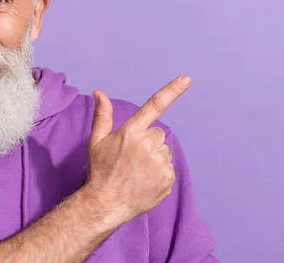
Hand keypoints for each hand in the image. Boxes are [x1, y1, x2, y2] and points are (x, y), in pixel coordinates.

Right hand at [83, 75, 191, 224]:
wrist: (106, 204)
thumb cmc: (100, 171)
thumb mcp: (96, 141)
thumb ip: (102, 115)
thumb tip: (99, 92)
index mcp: (131, 132)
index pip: (154, 105)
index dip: (172, 91)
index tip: (187, 79)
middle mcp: (148, 144)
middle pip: (158, 134)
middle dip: (148, 142)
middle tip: (131, 157)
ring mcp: (160, 162)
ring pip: (164, 151)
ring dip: (154, 157)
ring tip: (137, 171)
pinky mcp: (168, 178)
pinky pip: (168, 168)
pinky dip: (159, 173)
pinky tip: (145, 180)